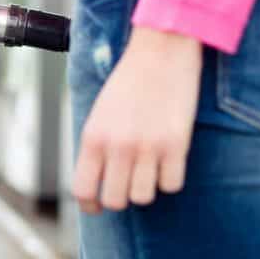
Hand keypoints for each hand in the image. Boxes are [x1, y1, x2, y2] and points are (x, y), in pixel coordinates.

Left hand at [72, 26, 202, 212]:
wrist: (161, 51)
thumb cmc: (129, 81)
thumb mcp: (100, 113)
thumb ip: (97, 146)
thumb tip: (97, 182)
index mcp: (93, 137)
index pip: (83, 190)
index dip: (90, 205)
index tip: (98, 206)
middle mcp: (117, 146)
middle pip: (115, 201)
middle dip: (121, 197)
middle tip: (129, 184)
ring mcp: (147, 147)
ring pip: (143, 197)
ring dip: (147, 187)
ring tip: (149, 167)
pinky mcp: (176, 145)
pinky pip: (172, 185)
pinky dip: (171, 179)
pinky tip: (169, 161)